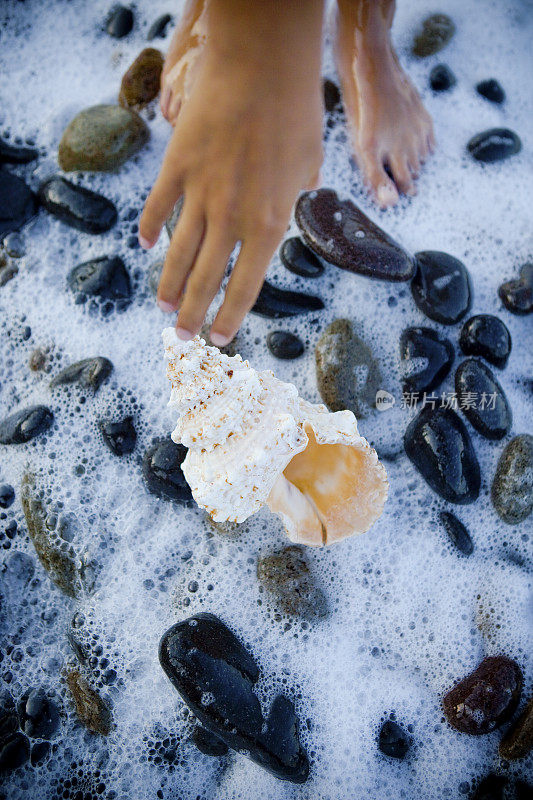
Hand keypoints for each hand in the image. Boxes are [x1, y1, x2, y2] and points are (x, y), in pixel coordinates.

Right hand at [139, 5, 322, 345]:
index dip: (229, 317)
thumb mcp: (309, 166)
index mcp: (268, 225)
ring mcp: (199, 194)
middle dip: (191, 314)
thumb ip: (294, 197)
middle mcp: (231, 219)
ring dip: (168, 284)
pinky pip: (157, 207)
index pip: (245, 286)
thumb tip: (289, 204)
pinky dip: (149, 229)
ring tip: (161, 306)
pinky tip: (144, 245)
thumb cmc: (296, 112)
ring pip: (177, 253)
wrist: (262, 64)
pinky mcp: (176, 166)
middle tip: (182, 337)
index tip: (219, 338)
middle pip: (205, 280)